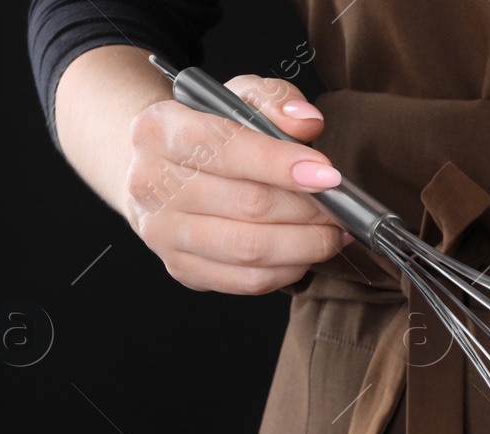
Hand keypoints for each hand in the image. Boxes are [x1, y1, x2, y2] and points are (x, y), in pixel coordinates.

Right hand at [125, 75, 350, 293]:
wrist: (163, 169)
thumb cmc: (210, 132)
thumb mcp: (238, 98)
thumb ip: (274, 100)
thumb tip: (306, 123)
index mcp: (159, 129)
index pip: (226, 148)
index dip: (283, 165)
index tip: (329, 176)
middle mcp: (150, 183)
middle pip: (247, 204)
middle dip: (307, 210)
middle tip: (340, 208)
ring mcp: (162, 232)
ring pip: (249, 249)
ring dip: (305, 245)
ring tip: (332, 232)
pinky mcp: (181, 268)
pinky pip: (247, 280)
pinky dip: (289, 270)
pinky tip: (307, 252)